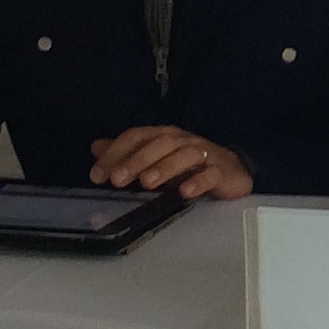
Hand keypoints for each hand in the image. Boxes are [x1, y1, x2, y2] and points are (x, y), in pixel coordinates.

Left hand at [89, 126, 253, 198]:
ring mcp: (205, 155)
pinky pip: (211, 174)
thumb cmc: (188, 166)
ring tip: (147, 184)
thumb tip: (96, 147)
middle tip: (117, 180)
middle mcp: (183, 141)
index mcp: (164, 135)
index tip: (97, 175)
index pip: (137, 137)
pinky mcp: (223, 172)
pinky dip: (198, 181)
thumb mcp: (155, 159)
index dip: (116, 153)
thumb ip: (127, 153)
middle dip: (136, 160)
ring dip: (164, 168)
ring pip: (184, 156)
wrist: (232, 171)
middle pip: (159, 144)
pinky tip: (185, 192)